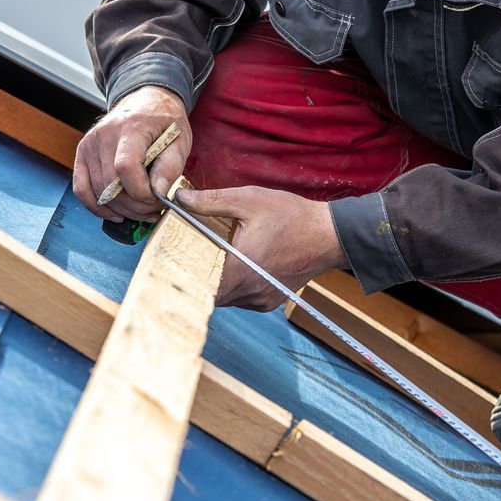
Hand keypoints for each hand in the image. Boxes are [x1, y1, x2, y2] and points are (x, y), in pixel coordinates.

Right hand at [72, 86, 189, 222]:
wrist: (146, 100)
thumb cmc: (164, 121)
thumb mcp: (180, 139)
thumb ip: (171, 166)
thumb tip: (158, 191)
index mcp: (130, 127)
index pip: (125, 168)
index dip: (141, 192)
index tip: (159, 198)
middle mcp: (104, 134)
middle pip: (110, 185)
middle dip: (136, 206)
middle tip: (155, 209)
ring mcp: (89, 144)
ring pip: (98, 192)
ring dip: (122, 209)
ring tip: (143, 211)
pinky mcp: (83, 153)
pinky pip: (81, 188)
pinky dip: (97, 207)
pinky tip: (116, 213)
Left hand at [176, 186, 348, 310]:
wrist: (330, 235)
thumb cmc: (292, 216)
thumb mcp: (249, 199)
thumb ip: (211, 201)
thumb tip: (179, 199)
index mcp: (239, 269)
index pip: (196, 285)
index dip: (179, 276)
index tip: (169, 264)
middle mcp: (249, 291)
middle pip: (207, 294)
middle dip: (196, 277)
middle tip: (185, 258)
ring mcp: (261, 299)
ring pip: (224, 298)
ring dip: (215, 282)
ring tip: (210, 260)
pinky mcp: (270, 301)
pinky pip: (241, 299)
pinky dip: (234, 286)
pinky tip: (236, 266)